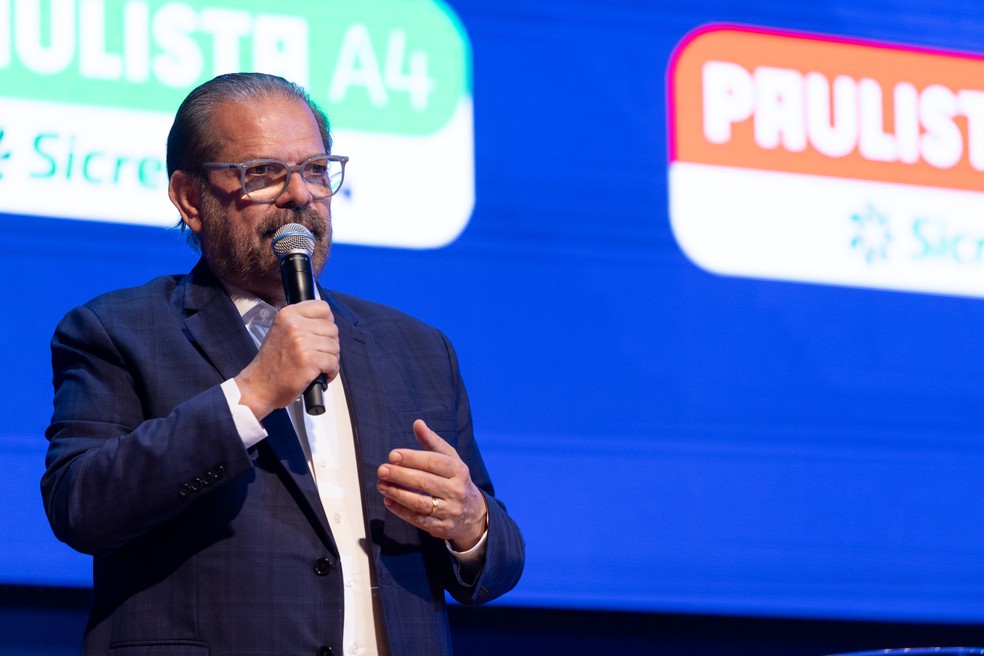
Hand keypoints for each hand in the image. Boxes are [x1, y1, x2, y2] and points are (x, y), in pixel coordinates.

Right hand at [234, 300, 338, 419]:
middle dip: (329, 344)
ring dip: (330, 359)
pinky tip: (320, 374)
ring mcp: (302, 342)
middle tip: (318, 355)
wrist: (259, 386)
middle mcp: (294, 325)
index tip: (321, 334)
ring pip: (335, 346)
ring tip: (317, 366)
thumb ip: (302, 322)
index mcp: (288, 314)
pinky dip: (331, 371)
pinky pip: (333, 362)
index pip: (323, 308)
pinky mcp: (309, 360)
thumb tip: (327, 322)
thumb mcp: (281, 331)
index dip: (327, 323)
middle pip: (332, 328)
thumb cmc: (272, 363)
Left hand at [377, 420, 488, 550]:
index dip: (412, 458)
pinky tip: (388, 501)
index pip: (433, 462)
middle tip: (382, 470)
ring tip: (381, 485)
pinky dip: (401, 511)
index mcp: (459, 471)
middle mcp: (456, 491)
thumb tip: (417, 424)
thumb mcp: (451, 459)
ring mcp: (450, 511)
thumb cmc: (456, 481)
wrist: (474, 514)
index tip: (393, 455)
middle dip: (400, 475)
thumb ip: (432, 442)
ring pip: (420, 502)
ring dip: (397, 493)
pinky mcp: (442, 528)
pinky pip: (418, 519)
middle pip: (424, 482)